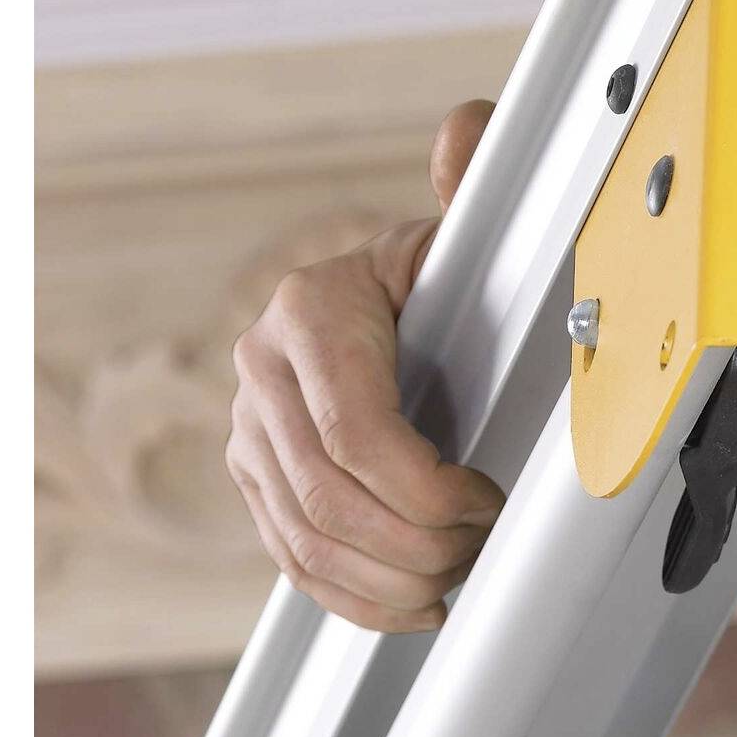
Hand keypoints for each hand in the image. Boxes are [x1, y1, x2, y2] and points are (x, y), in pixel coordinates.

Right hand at [226, 99, 505, 632]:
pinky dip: (356, 600)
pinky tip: (412, 605)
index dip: (428, 488)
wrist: (389, 307)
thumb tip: (471, 130)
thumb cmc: (438, 279)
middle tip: (479, 546)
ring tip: (454, 575)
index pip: (356, 433)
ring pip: (307, 539)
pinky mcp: (258, 479)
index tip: (484, 500)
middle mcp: (264, 372)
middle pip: (331, 498)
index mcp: (312, 313)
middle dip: (418, 542)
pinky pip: (292, 560)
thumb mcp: (460, 238)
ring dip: (391, 579)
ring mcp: (252, 431)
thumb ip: (472, 189)